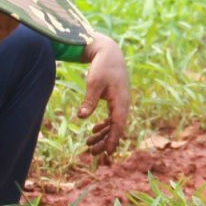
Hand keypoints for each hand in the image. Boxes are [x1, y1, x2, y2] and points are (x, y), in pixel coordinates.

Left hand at [77, 36, 130, 160]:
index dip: (113, 140)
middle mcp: (123, 104)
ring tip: (89, 144)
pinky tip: (94, 130)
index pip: (118, 125)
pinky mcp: (116, 100)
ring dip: (103, 135)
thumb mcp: (94, 83)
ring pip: (114, 125)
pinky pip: (113, 118)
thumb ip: (89, 100)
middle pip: (116, 129)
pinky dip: (104, 126)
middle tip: (92, 152)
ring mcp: (121, 103)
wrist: (109, 52)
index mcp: (121, 101)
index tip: (106, 153)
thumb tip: (82, 117)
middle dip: (105, 142)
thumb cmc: (102, 66)